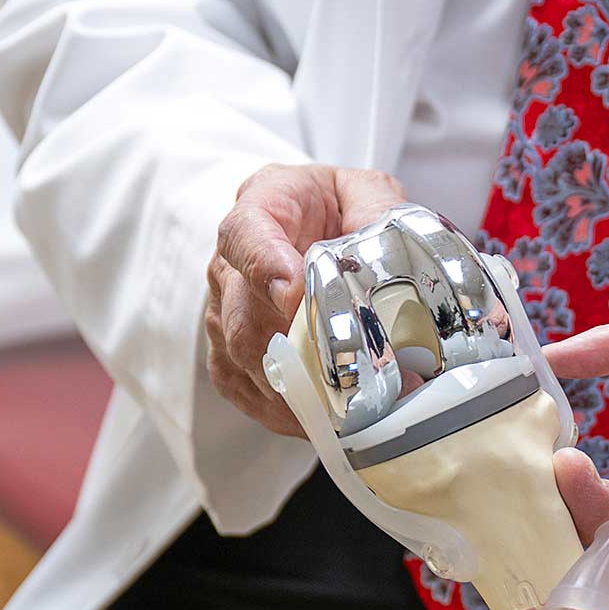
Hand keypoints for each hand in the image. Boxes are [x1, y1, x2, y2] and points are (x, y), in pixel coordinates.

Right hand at [203, 163, 407, 433]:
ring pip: (241, 353)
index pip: (245, 235)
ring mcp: (224, 309)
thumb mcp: (367, 192)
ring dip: (293, 383)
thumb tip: (383, 252)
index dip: (265, 267)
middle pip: (243, 310)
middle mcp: (231, 261)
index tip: (294, 293)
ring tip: (348, 404)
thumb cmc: (340, 209)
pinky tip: (319, 417)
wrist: (320, 226)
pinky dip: (278, 407)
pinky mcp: (228, 351)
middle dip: (295, 344)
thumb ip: (376, 210)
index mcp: (263, 205)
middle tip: (350, 369)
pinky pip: (240, 385)